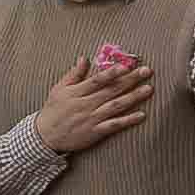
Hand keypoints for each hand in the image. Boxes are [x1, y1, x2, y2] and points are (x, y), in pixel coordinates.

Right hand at [31, 55, 155, 153]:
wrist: (45, 136)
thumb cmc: (53, 110)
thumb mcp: (59, 89)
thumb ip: (74, 74)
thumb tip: (84, 58)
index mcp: (76, 92)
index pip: (97, 80)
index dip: (112, 72)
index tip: (127, 65)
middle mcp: (86, 104)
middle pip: (111, 90)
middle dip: (130, 80)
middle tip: (147, 71)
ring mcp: (91, 118)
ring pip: (115, 106)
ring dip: (133, 97)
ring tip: (149, 89)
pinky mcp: (95, 132)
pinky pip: (113, 125)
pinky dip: (127, 120)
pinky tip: (142, 115)